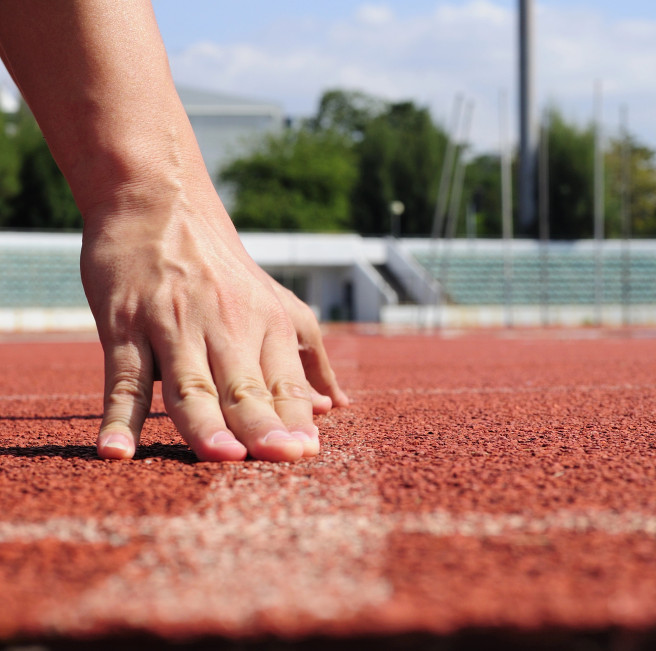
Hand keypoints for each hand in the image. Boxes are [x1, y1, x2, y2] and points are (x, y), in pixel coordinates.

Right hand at [80, 194, 347, 461]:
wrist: (160, 203)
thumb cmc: (224, 269)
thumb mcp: (276, 304)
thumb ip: (306, 357)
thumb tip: (334, 406)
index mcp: (267, 324)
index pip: (285, 383)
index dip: (295, 418)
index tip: (307, 453)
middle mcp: (225, 327)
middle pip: (244, 388)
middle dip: (262, 426)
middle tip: (280, 460)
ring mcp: (172, 328)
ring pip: (190, 386)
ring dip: (204, 424)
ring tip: (220, 458)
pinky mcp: (124, 327)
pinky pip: (123, 379)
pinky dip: (118, 417)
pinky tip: (117, 451)